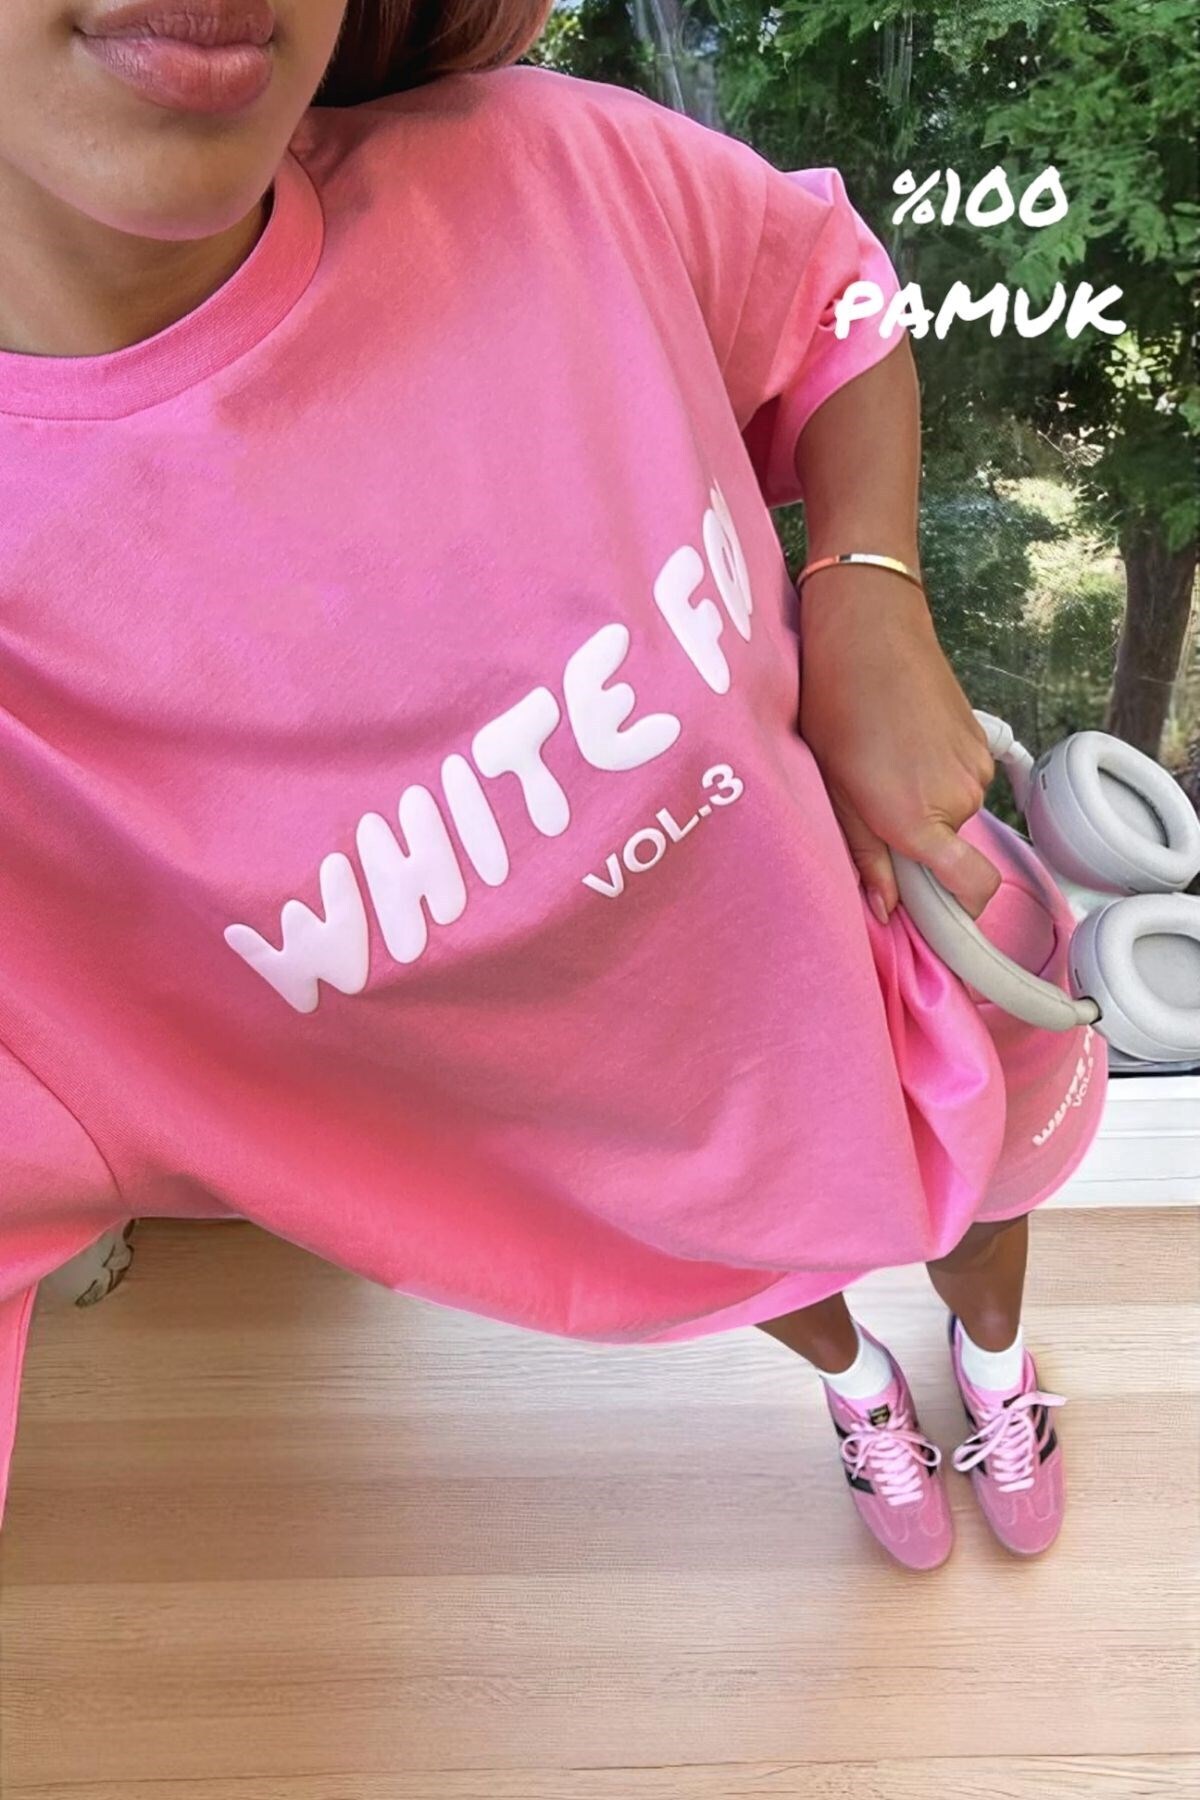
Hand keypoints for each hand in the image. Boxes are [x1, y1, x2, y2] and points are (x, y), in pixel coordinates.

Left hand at [798, 570, 1001, 922]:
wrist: (869, 631)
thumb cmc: (834, 707)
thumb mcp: (834, 789)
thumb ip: (864, 855)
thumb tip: (886, 910)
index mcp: (916, 821)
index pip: (970, 889)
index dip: (960, 911)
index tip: (936, 914)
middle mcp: (958, 800)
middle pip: (947, 850)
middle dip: (916, 841)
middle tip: (870, 802)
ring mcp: (974, 768)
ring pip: (953, 813)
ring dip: (924, 803)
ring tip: (881, 761)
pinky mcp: (980, 739)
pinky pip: (961, 779)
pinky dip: (936, 773)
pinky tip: (902, 740)